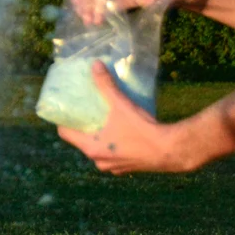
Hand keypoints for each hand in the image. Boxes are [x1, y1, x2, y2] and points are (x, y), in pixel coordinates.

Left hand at [56, 62, 199, 174]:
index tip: (68, 109)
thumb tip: (95, 65)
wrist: (171, 151)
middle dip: (84, 127)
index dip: (64, 120)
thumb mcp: (120, 105)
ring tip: (105, 120)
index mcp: (91, 148)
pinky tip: (123, 133)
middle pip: (82, 141)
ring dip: (100, 137)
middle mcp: (99, 161)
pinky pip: (114, 156)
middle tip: (87, 110)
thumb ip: (106, 85)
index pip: (65, 134)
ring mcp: (114, 168)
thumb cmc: (141, 130)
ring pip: (99, 149)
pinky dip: (114, 145)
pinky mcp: (128, 169)